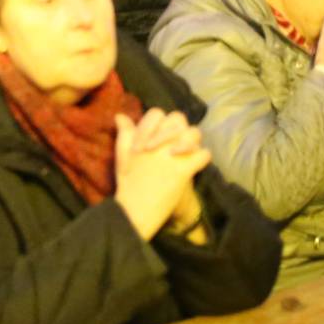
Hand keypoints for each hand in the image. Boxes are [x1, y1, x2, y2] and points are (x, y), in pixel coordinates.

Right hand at [113, 109, 211, 241]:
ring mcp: (173, 156)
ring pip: (194, 134)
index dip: (157, 122)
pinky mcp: (184, 171)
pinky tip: (195, 165)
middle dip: (178, 127)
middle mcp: (160, 142)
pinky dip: (202, 159)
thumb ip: (124, 133)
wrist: (135, 210)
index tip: (153, 138)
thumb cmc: (128, 182)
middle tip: (172, 143)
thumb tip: (120, 115)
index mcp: (145, 136)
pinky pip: (203, 156)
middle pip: (178, 119)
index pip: (157, 113)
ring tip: (184, 152)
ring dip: (192, 140)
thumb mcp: (122, 155)